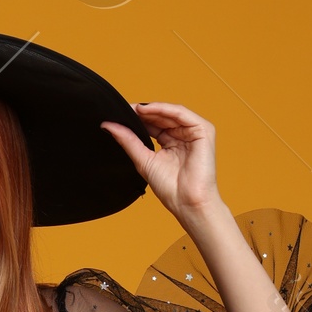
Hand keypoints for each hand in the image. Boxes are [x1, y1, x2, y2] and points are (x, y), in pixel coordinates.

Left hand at [104, 102, 223, 222]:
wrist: (188, 202)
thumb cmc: (171, 189)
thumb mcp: (143, 160)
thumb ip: (128, 141)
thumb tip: (108, 126)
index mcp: (171, 143)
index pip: (153, 124)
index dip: (137, 118)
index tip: (118, 115)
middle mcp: (183, 135)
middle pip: (161, 117)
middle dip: (142, 112)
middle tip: (123, 109)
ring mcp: (194, 132)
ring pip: (170, 113)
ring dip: (151, 108)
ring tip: (133, 109)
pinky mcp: (203, 130)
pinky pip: (181, 113)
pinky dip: (164, 109)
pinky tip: (147, 110)